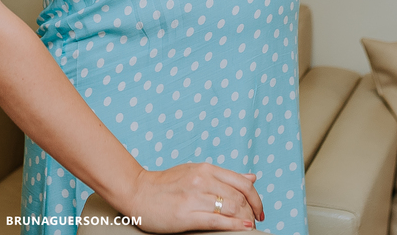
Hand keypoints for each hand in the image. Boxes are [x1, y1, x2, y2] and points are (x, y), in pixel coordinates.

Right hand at [124, 163, 262, 231]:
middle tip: (254, 222)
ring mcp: (194, 197)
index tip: (259, 210)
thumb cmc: (166, 184)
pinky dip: (235, 225)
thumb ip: (224, 176)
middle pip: (239, 197)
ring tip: (247, 226)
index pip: (242, 182)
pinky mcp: (186, 214)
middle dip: (252, 212)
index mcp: (205, 169)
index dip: (256, 198)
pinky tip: (243, 228)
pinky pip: (217, 220)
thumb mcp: (196, 172)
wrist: (137, 191)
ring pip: (231, 208)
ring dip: (245, 219)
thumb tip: (252, 178)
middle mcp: (201, 180)